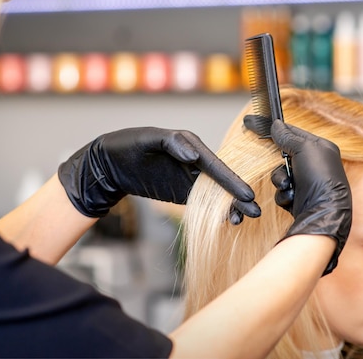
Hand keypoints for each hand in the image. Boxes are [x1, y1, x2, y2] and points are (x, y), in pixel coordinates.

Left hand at [58, 127, 260, 222]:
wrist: (108, 164)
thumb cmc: (126, 146)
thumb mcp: (146, 140)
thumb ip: (171, 143)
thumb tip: (193, 155)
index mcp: (190, 144)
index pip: (215, 165)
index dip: (230, 181)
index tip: (245, 194)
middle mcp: (194, 160)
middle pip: (221, 181)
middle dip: (237, 197)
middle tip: (254, 212)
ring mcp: (189, 177)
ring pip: (215, 194)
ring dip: (229, 207)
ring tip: (242, 221)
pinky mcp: (182, 191)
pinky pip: (203, 202)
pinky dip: (216, 212)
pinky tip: (226, 222)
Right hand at [244, 116, 351, 275]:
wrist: (323, 212)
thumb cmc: (319, 177)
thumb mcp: (304, 149)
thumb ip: (288, 136)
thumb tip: (276, 125)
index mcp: (321, 148)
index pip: (294, 133)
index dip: (275, 130)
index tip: (254, 123)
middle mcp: (315, 164)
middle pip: (284, 156)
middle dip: (281, 165)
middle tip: (283, 169)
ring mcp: (307, 182)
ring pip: (281, 175)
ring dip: (281, 181)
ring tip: (289, 187)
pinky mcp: (299, 198)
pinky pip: (282, 191)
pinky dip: (284, 194)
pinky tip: (292, 199)